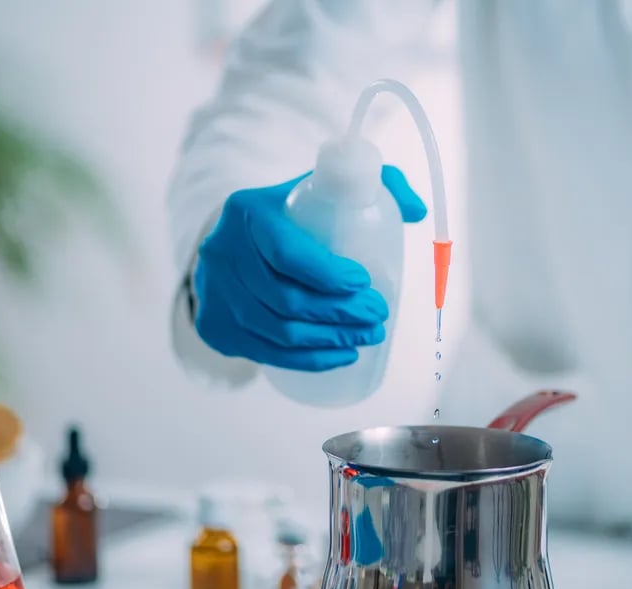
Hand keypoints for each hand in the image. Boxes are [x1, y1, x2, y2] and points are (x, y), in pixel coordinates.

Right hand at [193, 166, 425, 370]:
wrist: (232, 240)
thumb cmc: (290, 215)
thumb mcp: (324, 188)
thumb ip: (378, 184)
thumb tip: (417, 211)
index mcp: (248, 212)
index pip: (287, 253)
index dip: (329, 274)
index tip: (365, 283)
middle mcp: (223, 252)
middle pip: (286, 298)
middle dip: (340, 314)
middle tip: (377, 316)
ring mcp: (214, 292)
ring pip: (278, 332)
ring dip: (330, 341)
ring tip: (368, 337)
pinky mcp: (215, 325)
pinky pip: (266, 353)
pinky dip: (308, 361)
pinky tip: (341, 356)